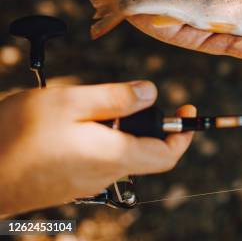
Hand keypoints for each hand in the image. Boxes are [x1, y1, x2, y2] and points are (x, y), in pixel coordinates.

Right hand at [0, 81, 193, 214]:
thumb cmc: (18, 135)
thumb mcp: (71, 102)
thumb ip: (116, 97)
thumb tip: (151, 93)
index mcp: (115, 155)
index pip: (167, 154)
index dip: (184, 134)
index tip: (187, 110)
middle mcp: (105, 175)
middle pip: (142, 149)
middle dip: (140, 121)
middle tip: (116, 97)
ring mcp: (85, 183)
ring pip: (116, 151)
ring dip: (112, 127)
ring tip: (80, 108)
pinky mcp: (66, 184)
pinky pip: (94, 158)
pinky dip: (93, 138)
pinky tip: (64, 126)